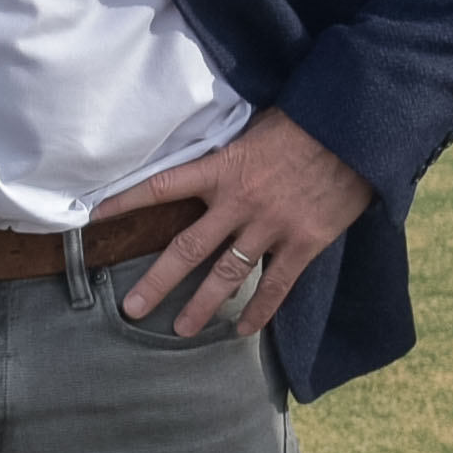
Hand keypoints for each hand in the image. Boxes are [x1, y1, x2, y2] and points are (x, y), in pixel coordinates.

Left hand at [119, 108, 368, 338]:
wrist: (356, 130)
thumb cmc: (304, 121)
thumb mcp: (254, 127)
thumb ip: (229, 154)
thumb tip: (205, 164)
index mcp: (223, 168)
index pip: (162, 187)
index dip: (126, 202)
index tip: (96, 218)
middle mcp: (240, 203)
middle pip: (188, 249)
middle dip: (157, 282)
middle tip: (132, 309)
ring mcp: (271, 227)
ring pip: (227, 276)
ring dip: (202, 306)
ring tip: (181, 330)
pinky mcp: (303, 243)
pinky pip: (276, 286)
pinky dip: (258, 311)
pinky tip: (242, 331)